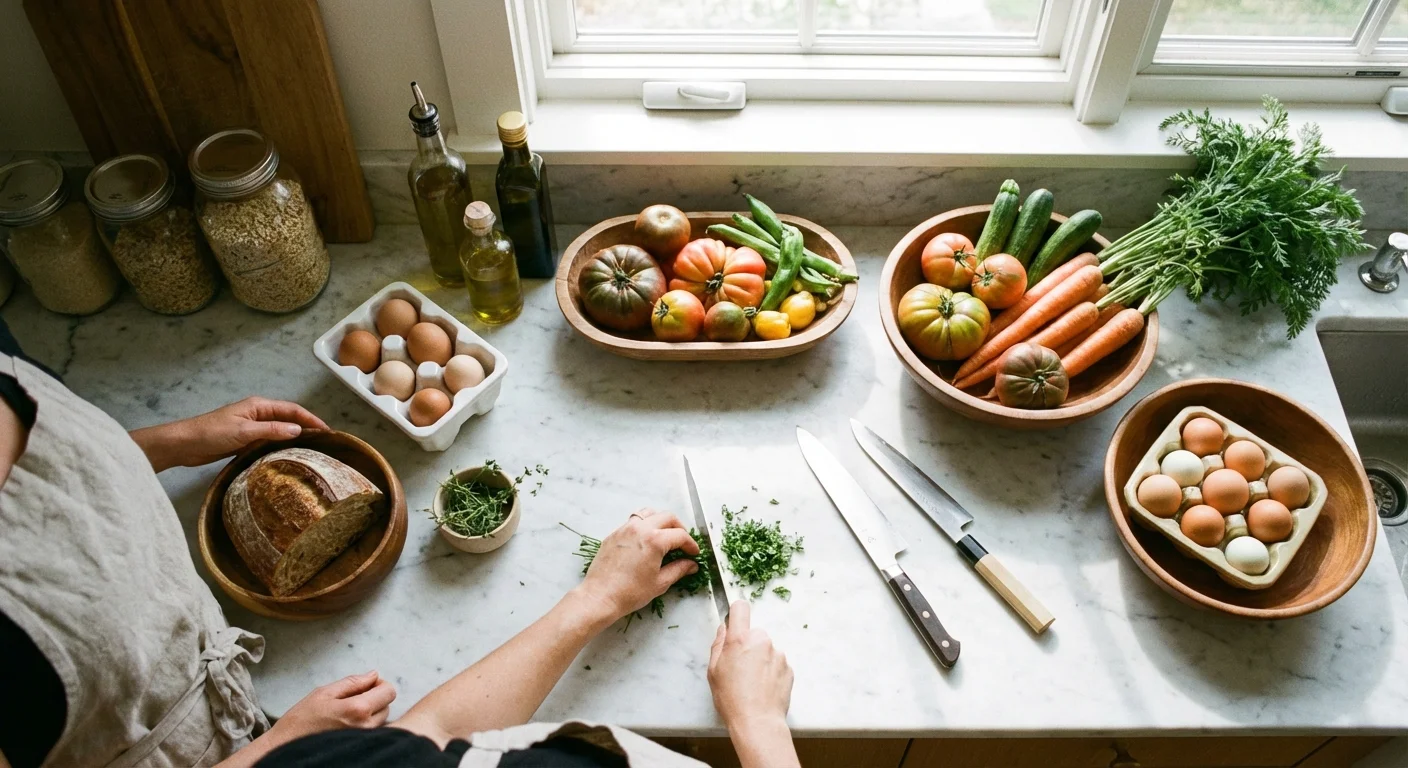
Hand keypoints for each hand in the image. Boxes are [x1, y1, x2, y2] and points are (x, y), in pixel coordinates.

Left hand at [130, 396, 328, 471]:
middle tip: (324, 443)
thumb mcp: (243, 431)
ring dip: (294, 438)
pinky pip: (269, 442)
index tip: (327, 431)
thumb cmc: (212, 433)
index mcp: (259, 406)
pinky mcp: (245, 441)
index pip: (292, 410)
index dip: (311, 418)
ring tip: (312, 451)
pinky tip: (288, 457)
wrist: (184, 444)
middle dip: (307, 427)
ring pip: (279, 431)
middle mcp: (258, 414)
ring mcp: (252, 428)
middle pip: (288, 419)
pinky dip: (281, 447)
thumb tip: (298, 430)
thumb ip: (271, 430)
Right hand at [269, 671, 396, 742]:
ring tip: (347, 713)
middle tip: (352, 699)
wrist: (286, 748)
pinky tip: (348, 724)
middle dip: (375, 698)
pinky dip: (367, 724)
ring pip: (382, 719)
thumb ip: (352, 682)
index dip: (379, 684)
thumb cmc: (301, 720)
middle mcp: (365, 727)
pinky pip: (373, 731)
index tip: (365, 686)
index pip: (389, 692)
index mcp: (357, 710)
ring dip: (371, 712)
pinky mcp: (360, 747)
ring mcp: (364, 739)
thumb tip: (374, 675)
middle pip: (387, 705)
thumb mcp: (324, 693)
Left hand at [574, 509, 699, 620]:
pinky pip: (633, 521)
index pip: (680, 535)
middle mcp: (640, 528)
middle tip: (683, 543)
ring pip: (649, 513)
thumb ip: (679, 569)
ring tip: (665, 536)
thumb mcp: (660, 582)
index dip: (691, 544)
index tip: (694, 553)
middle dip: (679, 528)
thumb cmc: (631, 592)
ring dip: (661, 521)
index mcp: (654, 540)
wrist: (600, 596)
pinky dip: (644, 525)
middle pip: (667, 517)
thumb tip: (691, 565)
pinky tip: (645, 541)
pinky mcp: (614, 534)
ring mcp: (625, 528)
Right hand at [708, 601, 792, 729]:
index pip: (740, 608)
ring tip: (752, 682)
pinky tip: (763, 687)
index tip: (734, 622)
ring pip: (766, 649)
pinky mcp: (788, 667)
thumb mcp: (713, 671)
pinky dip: (771, 671)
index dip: (736, 612)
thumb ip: (718, 645)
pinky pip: (777, 663)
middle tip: (740, 667)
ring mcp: (778, 654)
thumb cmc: (732, 699)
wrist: (758, 721)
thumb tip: (723, 629)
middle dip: (748, 645)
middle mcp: (762, 641)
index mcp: (740, 639)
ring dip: (761, 659)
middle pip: (754, 633)